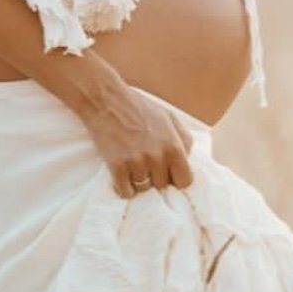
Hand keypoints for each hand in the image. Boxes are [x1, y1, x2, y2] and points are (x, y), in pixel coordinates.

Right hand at [78, 83, 194, 197]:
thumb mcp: (169, 117)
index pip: (185, 181)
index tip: (168, 173)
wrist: (106, 100)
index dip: (177, 178)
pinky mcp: (117, 166)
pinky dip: (124, 186)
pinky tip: (122, 173)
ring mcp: (136, 163)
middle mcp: (157, 157)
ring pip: (144, 189)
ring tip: (132, 164)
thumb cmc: (138, 107)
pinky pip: (125, 191)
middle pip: (162, 186)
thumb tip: (186, 161)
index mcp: (173, 146)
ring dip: (139, 180)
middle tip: (146, 163)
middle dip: (156, 177)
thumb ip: (183, 139)